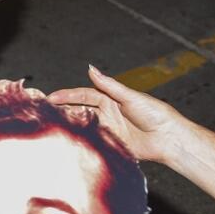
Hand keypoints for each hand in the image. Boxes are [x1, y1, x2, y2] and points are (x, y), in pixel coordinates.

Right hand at [47, 65, 186, 163]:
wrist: (169, 139)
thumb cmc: (155, 114)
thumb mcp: (129, 97)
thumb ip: (108, 85)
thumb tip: (91, 68)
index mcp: (111, 99)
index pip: (84, 95)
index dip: (67, 96)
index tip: (51, 98)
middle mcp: (107, 113)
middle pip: (80, 110)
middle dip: (63, 110)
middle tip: (45, 112)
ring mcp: (109, 129)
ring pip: (84, 126)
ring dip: (70, 125)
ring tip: (53, 127)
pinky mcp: (112, 144)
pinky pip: (93, 141)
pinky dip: (82, 141)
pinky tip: (70, 142)